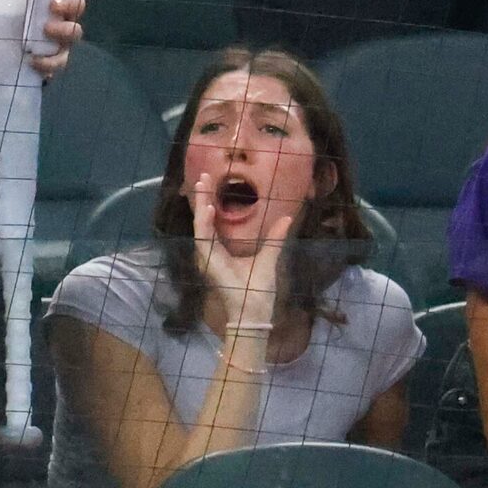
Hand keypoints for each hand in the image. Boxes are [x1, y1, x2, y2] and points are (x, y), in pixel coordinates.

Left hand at [0, 0, 85, 77]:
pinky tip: (31, 65)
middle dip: (64, 29)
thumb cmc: (3, 24)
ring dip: (54, 55)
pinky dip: (44, 69)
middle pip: (75, 30)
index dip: (69, 3)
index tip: (52, 4)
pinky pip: (52, 72)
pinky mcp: (46, 69)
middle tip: (46, 27)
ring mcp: (55, 52)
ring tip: (33, 54)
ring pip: (66, 54)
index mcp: (53, 11)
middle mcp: (59, 31)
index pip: (73, 3)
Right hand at [189, 167, 291, 333]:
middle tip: (203, 176)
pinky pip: (203, 239)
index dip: (212, 201)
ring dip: (200, 205)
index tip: (212, 182)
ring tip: (202, 184)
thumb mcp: (269, 257)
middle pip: (205, 219)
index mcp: (223, 250)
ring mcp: (209, 257)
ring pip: (201, 225)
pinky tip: (208, 208)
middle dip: (203, 197)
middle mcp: (213, 251)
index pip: (214, 221)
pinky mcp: (209, 263)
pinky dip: (204, 223)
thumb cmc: (259, 289)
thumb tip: (287, 217)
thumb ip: (275, 237)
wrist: (255, 311)